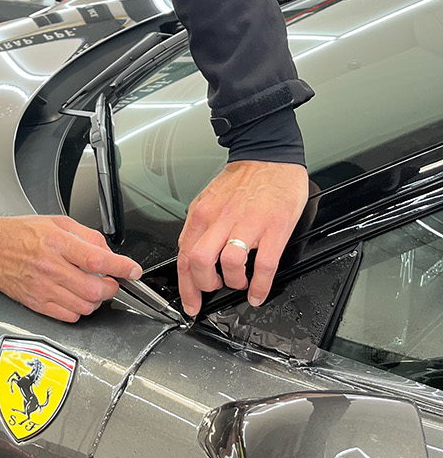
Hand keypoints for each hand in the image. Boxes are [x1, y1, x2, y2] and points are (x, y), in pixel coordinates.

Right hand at [0, 215, 141, 321]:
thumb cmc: (20, 233)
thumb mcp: (57, 222)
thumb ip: (87, 236)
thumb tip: (108, 253)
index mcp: (57, 243)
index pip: (98, 260)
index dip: (121, 268)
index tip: (133, 270)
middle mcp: (51, 268)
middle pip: (94, 290)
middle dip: (111, 288)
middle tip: (111, 282)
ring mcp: (43, 288)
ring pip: (84, 307)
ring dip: (96, 301)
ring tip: (92, 290)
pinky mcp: (36, 303)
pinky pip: (68, 316)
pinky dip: (79, 311)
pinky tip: (76, 298)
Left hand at [177, 161, 309, 316]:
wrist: (270, 155)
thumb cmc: (243, 180)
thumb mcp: (210, 200)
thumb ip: (200, 227)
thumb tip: (193, 255)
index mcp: (202, 213)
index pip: (184, 255)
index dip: (185, 286)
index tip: (190, 302)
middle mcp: (221, 218)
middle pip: (200, 262)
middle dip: (205, 285)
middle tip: (215, 289)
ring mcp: (248, 223)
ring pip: (230, 264)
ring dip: (234, 283)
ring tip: (240, 282)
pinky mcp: (274, 228)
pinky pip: (264, 265)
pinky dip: (260, 286)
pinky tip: (258, 292)